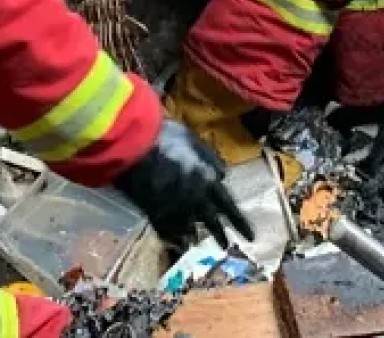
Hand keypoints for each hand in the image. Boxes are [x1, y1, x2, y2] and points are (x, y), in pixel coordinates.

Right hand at [112, 120, 254, 247]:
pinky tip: (174, 240)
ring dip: (195, 235)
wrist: (132, 149)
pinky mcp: (153, 214)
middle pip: (211, 222)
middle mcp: (195, 200)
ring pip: (189, 229)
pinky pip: (168, 232)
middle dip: (220, 235)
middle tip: (226, 246)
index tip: (251, 237)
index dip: (240, 223)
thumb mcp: (191, 139)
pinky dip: (173, 236)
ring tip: (197, 241)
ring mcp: (174, 210)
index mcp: (207, 181)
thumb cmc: (164, 137)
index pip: (229, 206)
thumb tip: (222, 174)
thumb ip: (208, 157)